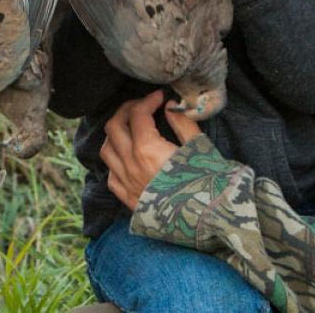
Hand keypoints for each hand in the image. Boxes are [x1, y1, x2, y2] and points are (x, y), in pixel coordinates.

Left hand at [101, 90, 201, 210]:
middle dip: (127, 110)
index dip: (149, 99)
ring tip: (132, 128)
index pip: (137, 113)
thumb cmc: (206, 181)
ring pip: (106, 150)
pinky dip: (115, 160)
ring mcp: (126, 183)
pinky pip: (110, 174)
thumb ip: (181, 122)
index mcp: (147, 149)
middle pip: (114, 127)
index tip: (160, 97)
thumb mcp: (198, 145)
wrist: (208, 217)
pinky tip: (129, 156)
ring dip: (116, 133)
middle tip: (143, 106)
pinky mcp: (128, 199)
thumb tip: (170, 106)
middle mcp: (131, 165)